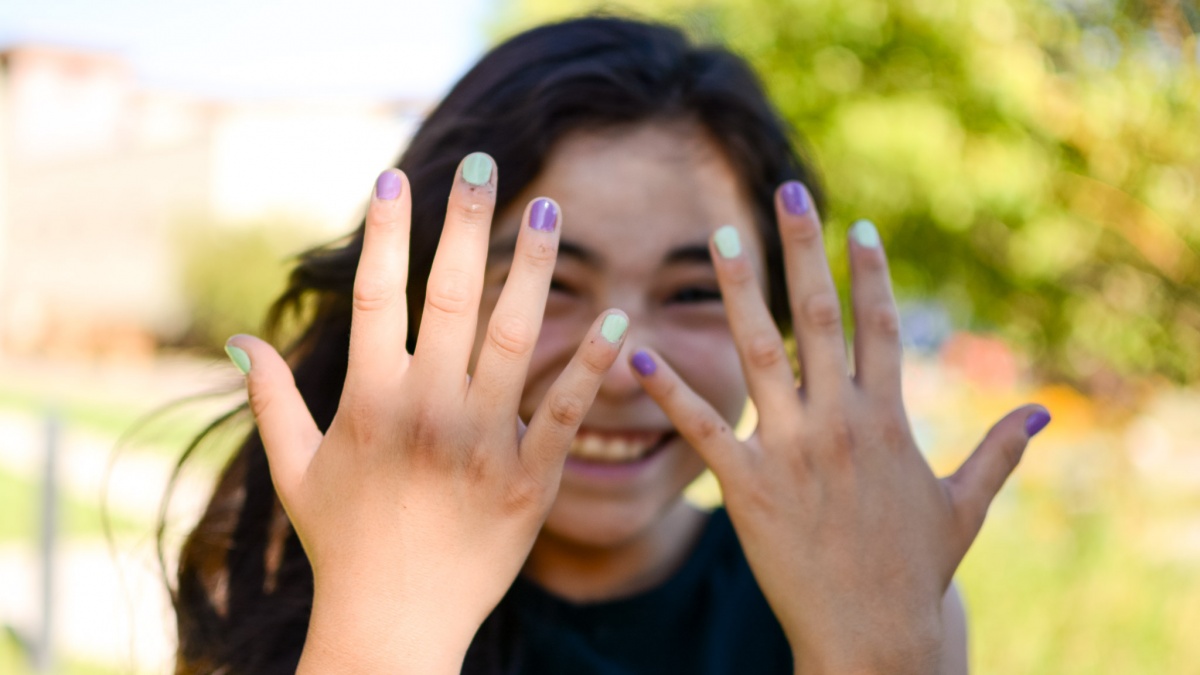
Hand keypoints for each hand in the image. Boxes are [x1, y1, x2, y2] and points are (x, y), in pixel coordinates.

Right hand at [224, 158, 626, 673]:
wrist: (393, 628)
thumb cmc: (342, 547)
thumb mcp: (295, 472)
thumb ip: (271, 401)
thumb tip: (241, 341)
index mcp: (369, 402)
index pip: (377, 296)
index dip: (385, 232)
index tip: (396, 178)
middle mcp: (426, 410)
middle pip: (450, 296)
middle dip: (467, 223)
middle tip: (487, 163)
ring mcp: (483, 443)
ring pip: (514, 336)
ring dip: (533, 267)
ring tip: (549, 211)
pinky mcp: (531, 480)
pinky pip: (567, 411)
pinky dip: (592, 363)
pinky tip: (616, 318)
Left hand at [630, 183, 1049, 673]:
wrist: (874, 635)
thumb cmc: (918, 571)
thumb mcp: (965, 506)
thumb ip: (999, 451)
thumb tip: (1043, 412)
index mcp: (890, 418)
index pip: (880, 326)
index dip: (869, 274)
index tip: (856, 226)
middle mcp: (841, 420)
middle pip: (818, 316)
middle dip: (803, 249)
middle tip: (785, 193)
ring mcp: (793, 448)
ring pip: (759, 351)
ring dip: (738, 290)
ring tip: (719, 237)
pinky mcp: (748, 484)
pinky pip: (703, 427)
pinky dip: (668, 389)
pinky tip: (636, 352)